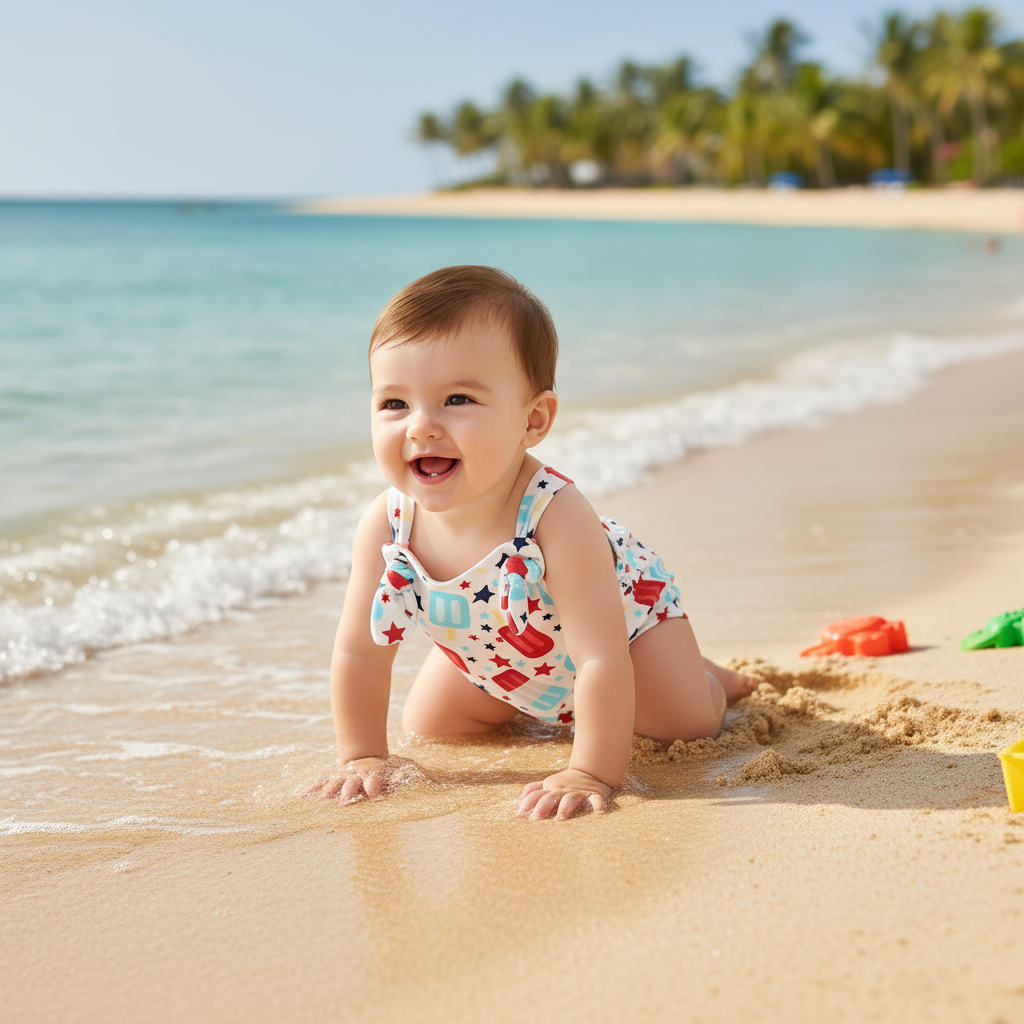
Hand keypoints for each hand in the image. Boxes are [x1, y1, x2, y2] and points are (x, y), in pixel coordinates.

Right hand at [305, 755, 424, 803]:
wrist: (372, 758)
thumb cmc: (390, 769)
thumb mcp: (403, 768)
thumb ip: (404, 773)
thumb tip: (405, 775)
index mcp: (374, 773)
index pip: (373, 780)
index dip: (374, 786)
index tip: (375, 794)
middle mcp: (357, 775)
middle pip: (351, 782)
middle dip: (348, 790)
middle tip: (345, 801)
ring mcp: (344, 776)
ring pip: (335, 782)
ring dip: (329, 791)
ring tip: (322, 801)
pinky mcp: (335, 779)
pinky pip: (322, 783)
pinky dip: (313, 788)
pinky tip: (302, 796)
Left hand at [517, 768, 612, 820]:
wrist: (590, 772)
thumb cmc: (566, 783)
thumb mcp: (550, 784)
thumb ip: (535, 790)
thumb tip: (521, 797)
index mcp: (551, 790)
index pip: (537, 795)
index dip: (528, 802)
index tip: (520, 813)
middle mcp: (564, 791)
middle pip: (551, 797)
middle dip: (543, 806)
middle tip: (536, 817)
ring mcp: (579, 793)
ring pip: (571, 798)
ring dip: (565, 806)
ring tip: (561, 817)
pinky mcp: (595, 795)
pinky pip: (596, 800)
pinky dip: (598, 805)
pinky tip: (598, 813)